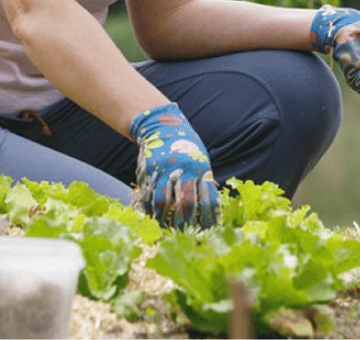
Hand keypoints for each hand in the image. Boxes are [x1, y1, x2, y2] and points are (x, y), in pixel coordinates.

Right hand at [129, 102, 219, 228]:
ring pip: (164, 202)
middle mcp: (183, 170)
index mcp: (201, 169)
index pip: (208, 200)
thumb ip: (203, 181)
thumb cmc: (186, 147)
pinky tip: (153, 216)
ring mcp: (164, 170)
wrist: (162, 126)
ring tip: (167, 227)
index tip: (208, 231)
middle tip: (185, 233)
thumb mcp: (200, 160)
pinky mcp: (149, 171)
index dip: (209, 219)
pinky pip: (148, 195)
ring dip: (165, 219)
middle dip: (186, 223)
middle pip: (186, 204)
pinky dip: (150, 208)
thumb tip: (211, 211)